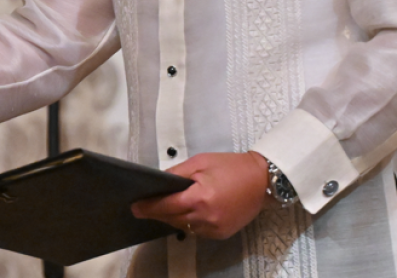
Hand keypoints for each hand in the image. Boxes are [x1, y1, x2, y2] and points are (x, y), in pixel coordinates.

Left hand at [130, 151, 269, 239]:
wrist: (262, 180)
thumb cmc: (230, 166)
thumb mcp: (200, 162)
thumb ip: (177, 173)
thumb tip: (159, 182)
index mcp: (200, 197)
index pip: (166, 206)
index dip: (149, 207)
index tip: (135, 206)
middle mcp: (207, 217)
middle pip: (173, 218)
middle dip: (157, 213)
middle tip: (142, 208)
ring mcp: (215, 228)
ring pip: (184, 227)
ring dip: (171, 219)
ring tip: (160, 210)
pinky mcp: (222, 234)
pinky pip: (197, 231)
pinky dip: (188, 223)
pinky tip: (182, 214)